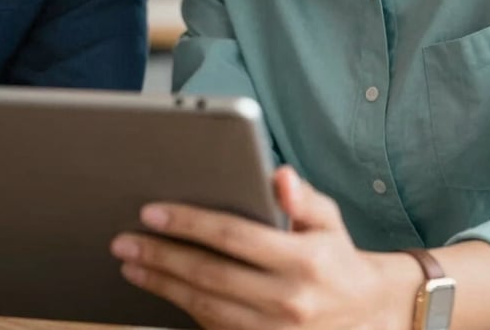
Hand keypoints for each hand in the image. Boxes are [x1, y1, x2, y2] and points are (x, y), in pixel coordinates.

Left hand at [110, 165, 405, 329]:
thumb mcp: (328, 218)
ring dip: (162, 285)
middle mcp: (288, 301)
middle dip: (161, 256)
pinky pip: (213, 328)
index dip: (189, 223)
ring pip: (205, 307)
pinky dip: (181, 308)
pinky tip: (159, 288)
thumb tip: (279, 175)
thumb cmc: (335, 255)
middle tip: (124, 241)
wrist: (365, 315)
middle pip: (210, 275)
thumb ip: (302, 196)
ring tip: (130, 265)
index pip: (233, 236)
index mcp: (303, 260)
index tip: (151, 212)